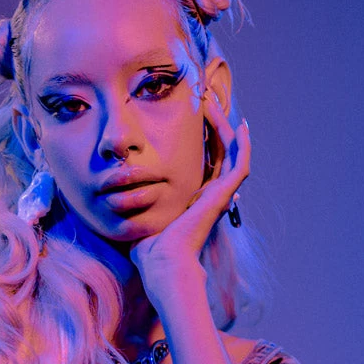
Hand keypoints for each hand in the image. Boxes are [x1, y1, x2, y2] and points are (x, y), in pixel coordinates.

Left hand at [130, 93, 250, 308]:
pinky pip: (239, 165)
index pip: (204, 163)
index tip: (196, 119)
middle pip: (219, 153)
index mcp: (194, 201)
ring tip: (215, 103)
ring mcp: (218, 195)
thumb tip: (120, 195)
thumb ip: (139, 204)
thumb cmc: (149, 248)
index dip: (203, 140)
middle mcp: (210, 196)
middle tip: (206, 101)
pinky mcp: (221, 195)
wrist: (162, 263)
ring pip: (231, 153)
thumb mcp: (143, 216)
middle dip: (214, 125)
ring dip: (226, 127)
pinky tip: (242, 125)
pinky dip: (243, 145)